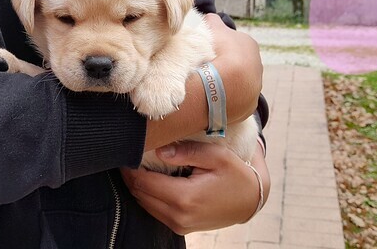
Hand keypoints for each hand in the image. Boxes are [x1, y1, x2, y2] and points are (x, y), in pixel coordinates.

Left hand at [120, 141, 269, 234]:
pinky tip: (150, 179)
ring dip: (137, 185)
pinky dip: (148, 195)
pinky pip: (154, 210)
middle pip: (139, 194)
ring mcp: (179, 224)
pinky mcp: (180, 227)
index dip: (130, 167)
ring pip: (144, 204)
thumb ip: (187, 152)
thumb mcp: (217, 157)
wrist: (250, 201)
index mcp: (185, 197)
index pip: (143, 182)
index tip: (125, 150)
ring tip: (136, 165)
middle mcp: (179, 215)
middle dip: (130, 175)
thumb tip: (159, 151)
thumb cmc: (235, 174)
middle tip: (127, 154)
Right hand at [144, 14, 262, 149]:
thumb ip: (212, 21)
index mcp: (249, 45)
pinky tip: (212, 99)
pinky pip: (235, 101)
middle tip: (205, 69)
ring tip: (207, 85)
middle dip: (226, 65)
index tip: (206, 51)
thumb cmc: (213, 54)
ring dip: (226, 84)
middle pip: (238, 64)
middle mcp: (257, 66)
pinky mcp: (248, 107)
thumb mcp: (211, 30)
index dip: (219, 46)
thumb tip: (209, 17)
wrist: (218, 88)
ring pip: (238, 83)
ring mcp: (255, 88)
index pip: (234, 43)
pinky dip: (225, 100)